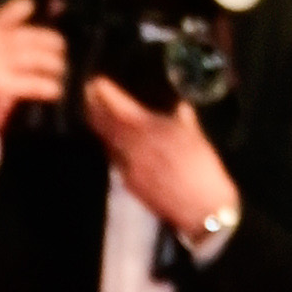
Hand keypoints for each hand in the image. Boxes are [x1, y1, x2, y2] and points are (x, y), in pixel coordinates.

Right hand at [0, 0, 66, 153]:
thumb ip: (18, 28)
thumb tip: (56, 5)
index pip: (20, 6)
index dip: (41, 10)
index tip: (56, 8)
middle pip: (38, 36)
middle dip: (55, 48)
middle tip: (61, 56)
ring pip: (40, 58)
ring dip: (55, 68)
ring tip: (58, 75)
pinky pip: (36, 82)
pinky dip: (49, 88)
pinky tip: (53, 91)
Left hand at [83, 71, 239, 239]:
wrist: (202, 208)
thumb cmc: (204, 170)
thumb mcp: (195, 136)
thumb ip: (182, 116)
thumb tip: (178, 104)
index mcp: (153, 131)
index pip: (120, 108)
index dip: (105, 94)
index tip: (96, 82)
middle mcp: (135, 148)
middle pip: (104, 124)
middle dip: (93, 107)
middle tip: (87, 93)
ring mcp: (129, 166)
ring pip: (106, 141)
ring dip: (98, 125)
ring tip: (94, 111)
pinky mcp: (129, 183)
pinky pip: (113, 159)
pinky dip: (109, 146)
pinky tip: (110, 139)